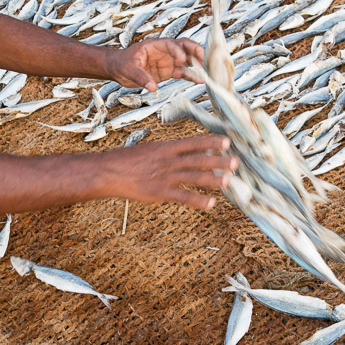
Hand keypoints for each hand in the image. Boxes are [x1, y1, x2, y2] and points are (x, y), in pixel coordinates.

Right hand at [100, 135, 236, 209]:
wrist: (108, 172)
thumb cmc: (127, 160)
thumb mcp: (149, 149)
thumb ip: (167, 152)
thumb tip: (185, 152)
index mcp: (166, 147)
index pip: (193, 143)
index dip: (211, 142)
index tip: (227, 140)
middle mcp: (169, 160)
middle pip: (198, 160)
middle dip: (218, 161)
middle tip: (236, 161)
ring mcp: (165, 177)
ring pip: (195, 177)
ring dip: (213, 179)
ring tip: (229, 180)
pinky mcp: (160, 193)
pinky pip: (183, 197)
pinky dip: (198, 200)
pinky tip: (211, 203)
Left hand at [106, 37, 204, 91]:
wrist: (118, 69)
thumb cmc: (122, 63)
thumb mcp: (129, 69)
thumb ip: (141, 77)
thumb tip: (152, 87)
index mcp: (155, 45)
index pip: (171, 44)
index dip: (178, 50)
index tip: (182, 60)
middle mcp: (164, 51)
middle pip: (184, 46)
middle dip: (195, 50)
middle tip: (203, 57)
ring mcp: (168, 61)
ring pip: (187, 59)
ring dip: (196, 64)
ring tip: (206, 71)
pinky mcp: (169, 71)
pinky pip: (183, 72)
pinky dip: (191, 76)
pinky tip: (199, 80)